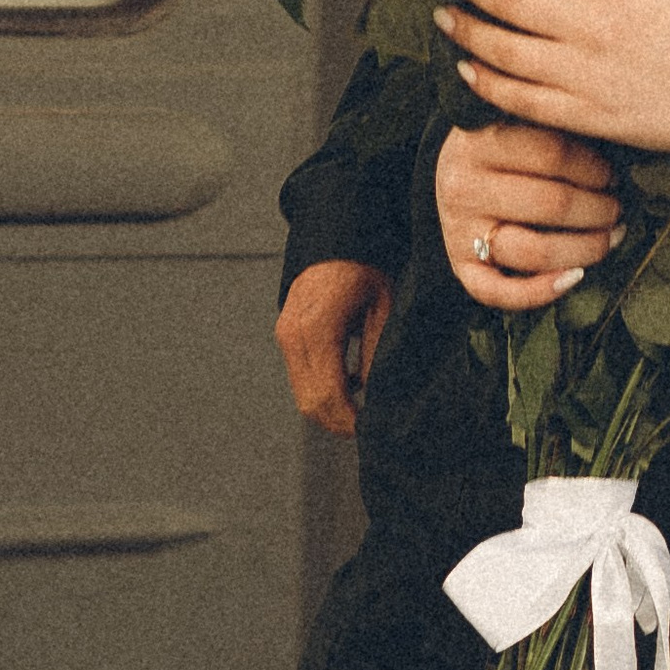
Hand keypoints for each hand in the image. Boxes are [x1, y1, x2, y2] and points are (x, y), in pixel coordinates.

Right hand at [276, 260, 392, 435]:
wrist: (335, 240)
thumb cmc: (365, 269)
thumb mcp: (383, 309)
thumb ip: (376, 354)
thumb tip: (375, 396)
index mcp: (318, 329)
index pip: (327, 395)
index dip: (348, 420)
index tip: (370, 429)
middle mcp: (293, 336)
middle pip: (310, 403)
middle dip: (338, 422)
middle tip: (368, 425)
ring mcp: (285, 336)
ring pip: (302, 395)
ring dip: (330, 409)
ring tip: (362, 403)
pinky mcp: (285, 336)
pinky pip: (300, 378)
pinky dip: (321, 390)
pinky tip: (349, 382)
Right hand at [437, 123, 623, 312]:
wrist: (452, 174)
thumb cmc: (501, 148)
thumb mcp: (516, 121)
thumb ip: (552, 127)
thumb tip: (616, 151)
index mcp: (478, 142)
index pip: (553, 153)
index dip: (595, 167)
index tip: (613, 175)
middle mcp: (463, 187)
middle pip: (552, 204)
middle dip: (599, 210)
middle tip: (617, 208)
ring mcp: (459, 230)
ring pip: (535, 250)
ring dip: (586, 248)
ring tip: (611, 237)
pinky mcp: (460, 266)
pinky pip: (499, 292)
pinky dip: (541, 292)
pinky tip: (575, 277)